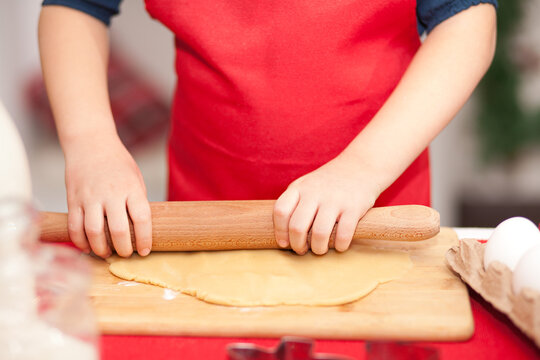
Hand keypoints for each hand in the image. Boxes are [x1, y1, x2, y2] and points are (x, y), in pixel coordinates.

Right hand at [64, 134, 151, 257]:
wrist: (91, 144)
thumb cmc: (117, 163)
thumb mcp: (136, 178)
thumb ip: (136, 202)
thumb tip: (139, 230)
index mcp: (131, 188)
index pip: (142, 218)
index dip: (144, 238)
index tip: (145, 250)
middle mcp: (111, 193)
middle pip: (118, 229)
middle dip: (124, 249)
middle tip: (126, 255)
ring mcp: (90, 197)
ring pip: (94, 232)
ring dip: (101, 249)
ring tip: (107, 254)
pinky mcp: (73, 199)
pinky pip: (75, 226)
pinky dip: (80, 241)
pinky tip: (87, 247)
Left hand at [273, 155, 381, 254]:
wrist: (360, 165)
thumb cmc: (329, 182)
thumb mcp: (306, 185)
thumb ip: (294, 204)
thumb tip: (284, 234)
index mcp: (299, 188)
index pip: (280, 211)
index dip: (280, 231)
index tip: (284, 243)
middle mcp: (314, 193)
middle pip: (297, 227)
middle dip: (298, 245)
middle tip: (302, 250)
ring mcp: (334, 200)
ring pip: (319, 234)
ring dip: (318, 249)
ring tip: (320, 249)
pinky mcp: (353, 207)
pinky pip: (343, 234)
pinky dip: (339, 245)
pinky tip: (339, 245)